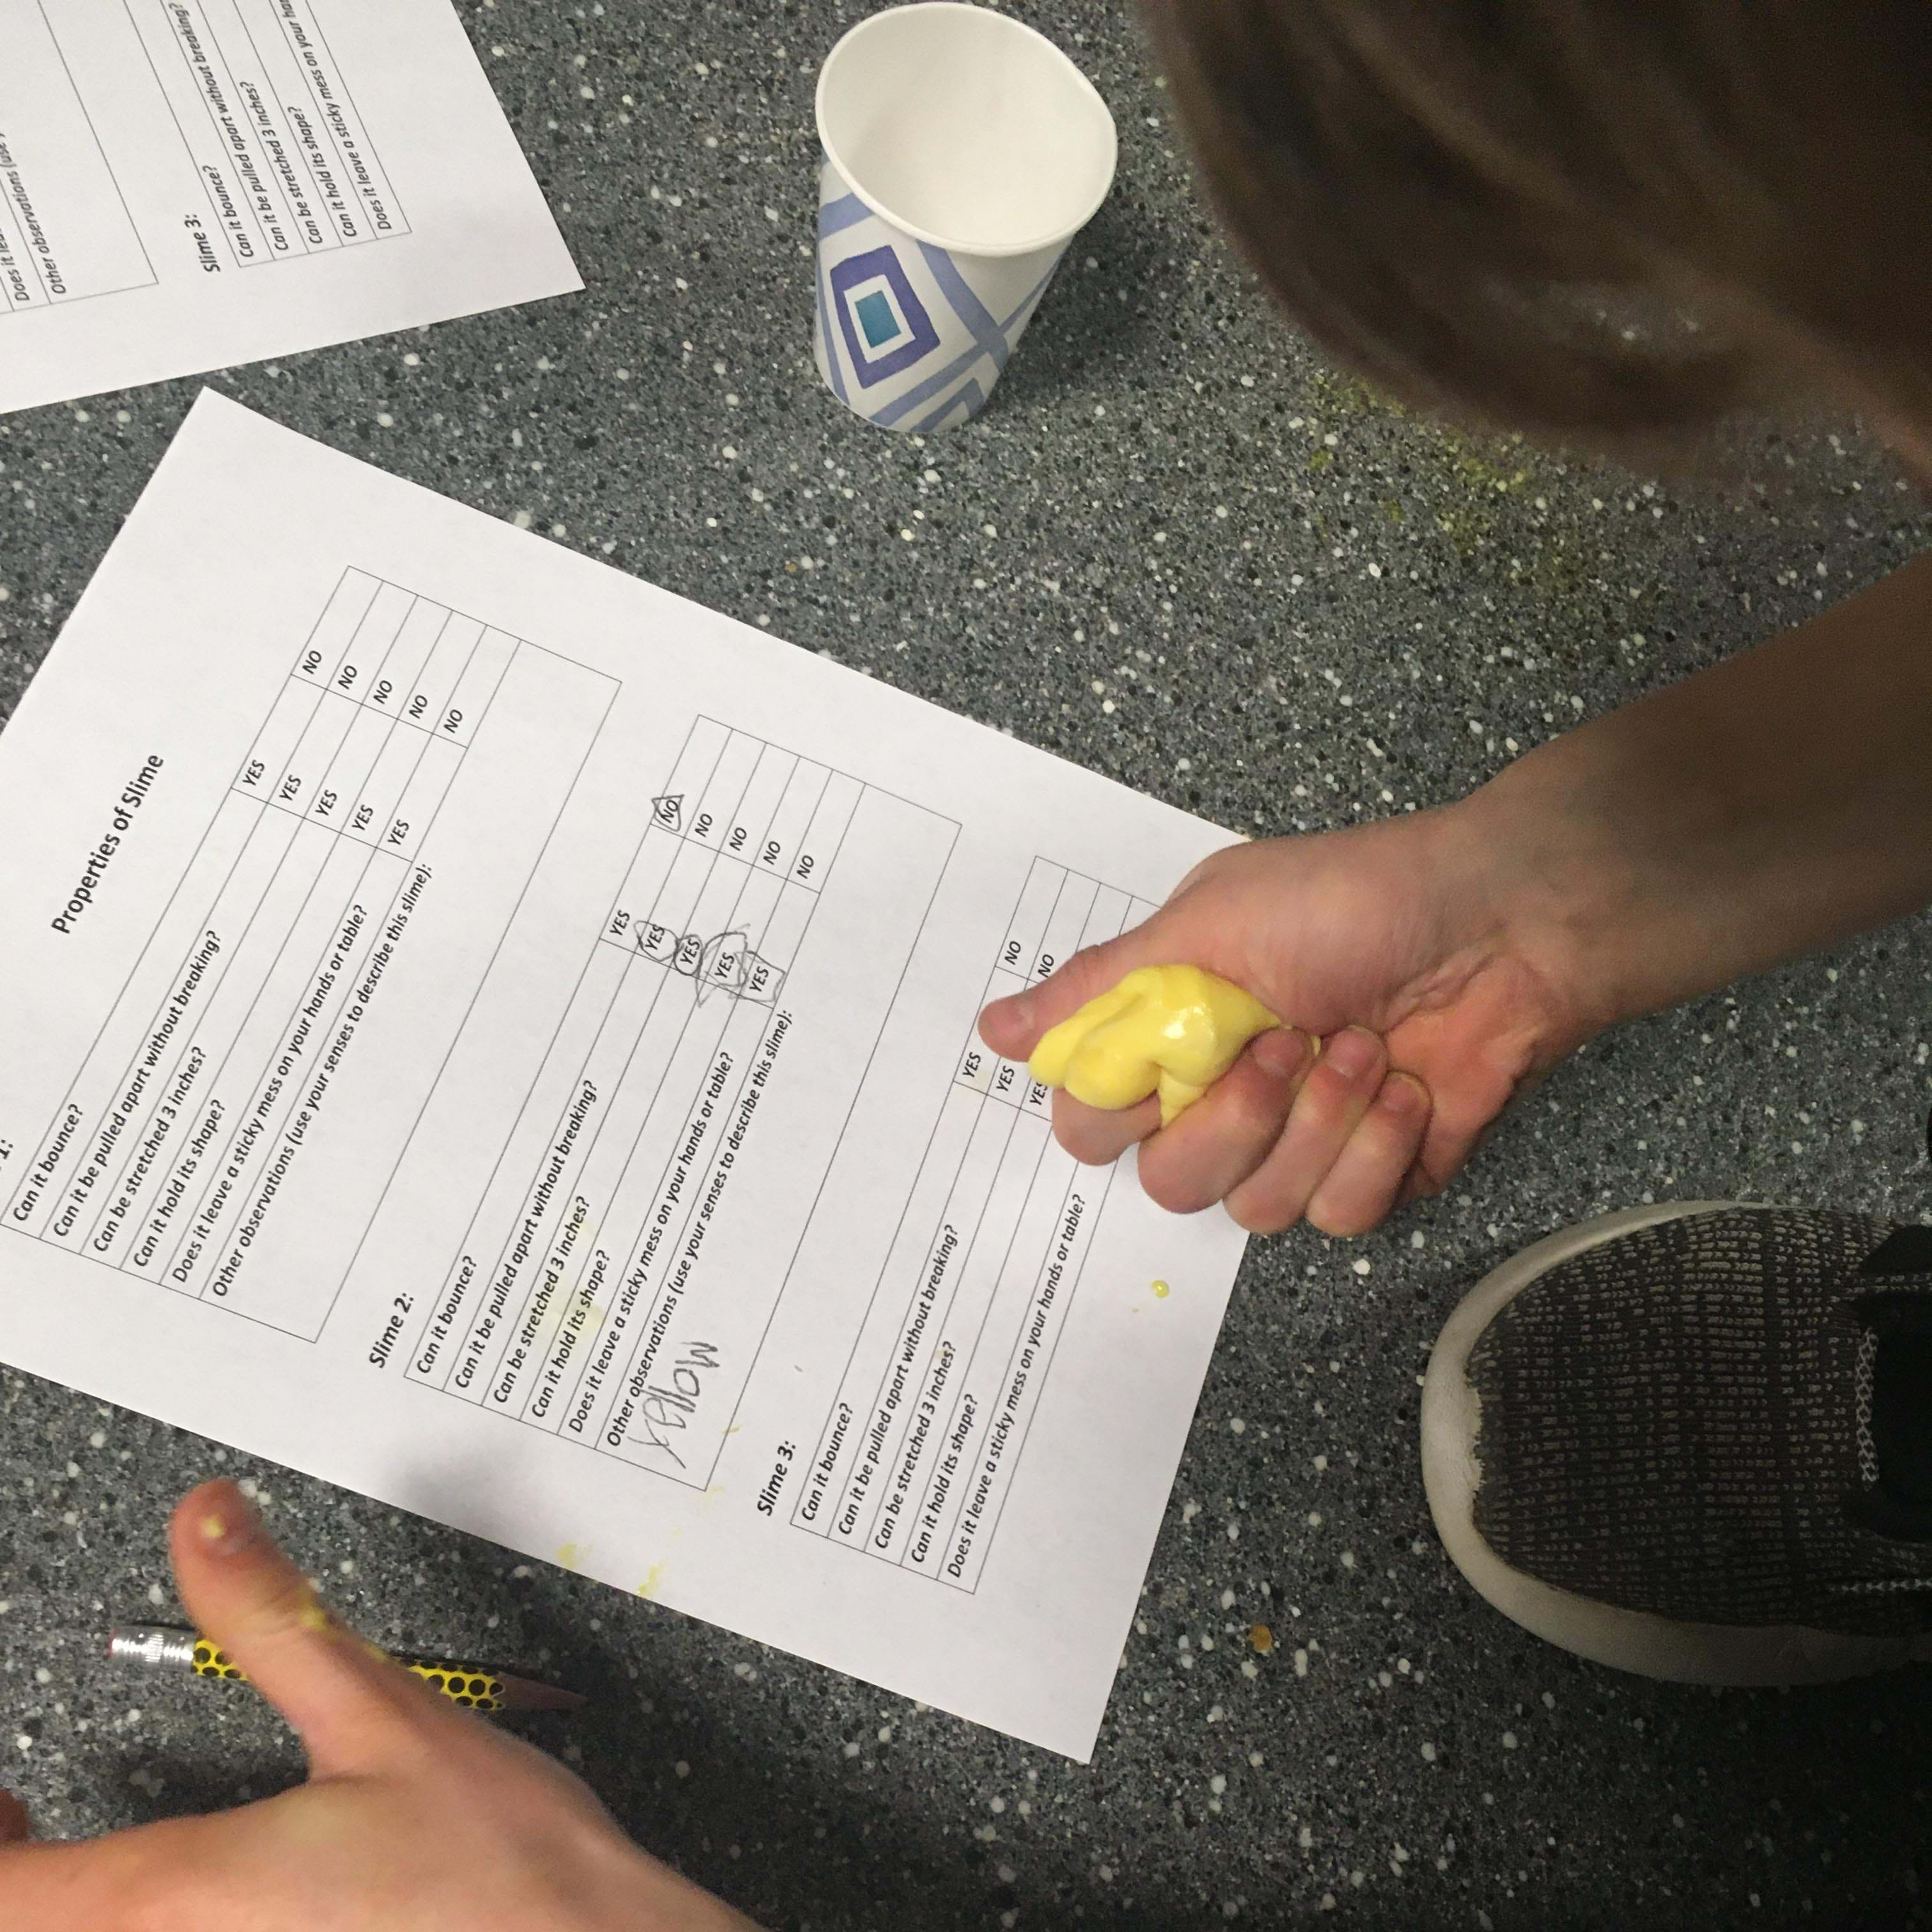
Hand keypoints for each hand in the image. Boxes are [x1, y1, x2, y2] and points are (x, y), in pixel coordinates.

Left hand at [0, 1480, 759, 1931]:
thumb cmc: (502, 1868)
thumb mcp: (383, 1714)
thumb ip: (270, 1618)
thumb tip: (206, 1520)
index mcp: (177, 1896)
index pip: (1, 1894)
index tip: (5, 1792)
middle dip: (21, 1874)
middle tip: (29, 1814)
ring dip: (84, 1908)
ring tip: (88, 1860)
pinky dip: (145, 1928)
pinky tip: (204, 1896)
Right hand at [979, 802, 1590, 1234]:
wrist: (1507, 921)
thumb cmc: (1358, 899)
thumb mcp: (1210, 921)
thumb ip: (1101, 989)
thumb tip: (992, 1031)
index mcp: (1174, 1032)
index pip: (1091, 1122)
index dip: (1116, 1113)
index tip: (1164, 1060)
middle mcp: (1227, 1095)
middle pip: (1171, 1183)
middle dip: (1233, 1121)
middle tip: (1284, 1043)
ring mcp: (1301, 1140)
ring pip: (1256, 1208)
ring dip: (1318, 1126)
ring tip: (1366, 1048)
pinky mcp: (1376, 1175)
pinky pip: (1341, 1216)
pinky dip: (1378, 1152)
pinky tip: (1409, 1088)